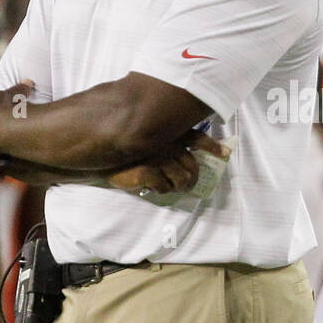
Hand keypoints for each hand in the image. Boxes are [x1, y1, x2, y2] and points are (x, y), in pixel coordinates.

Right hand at [106, 131, 228, 195]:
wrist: (97, 160)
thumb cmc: (125, 153)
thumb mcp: (148, 144)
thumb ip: (168, 145)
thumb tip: (190, 160)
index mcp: (167, 132)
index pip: (196, 137)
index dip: (212, 146)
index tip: (225, 154)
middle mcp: (164, 140)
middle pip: (192, 165)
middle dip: (191, 179)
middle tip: (186, 186)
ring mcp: (155, 153)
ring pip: (182, 178)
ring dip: (176, 187)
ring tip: (166, 187)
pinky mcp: (145, 168)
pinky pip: (164, 186)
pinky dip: (161, 190)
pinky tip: (152, 188)